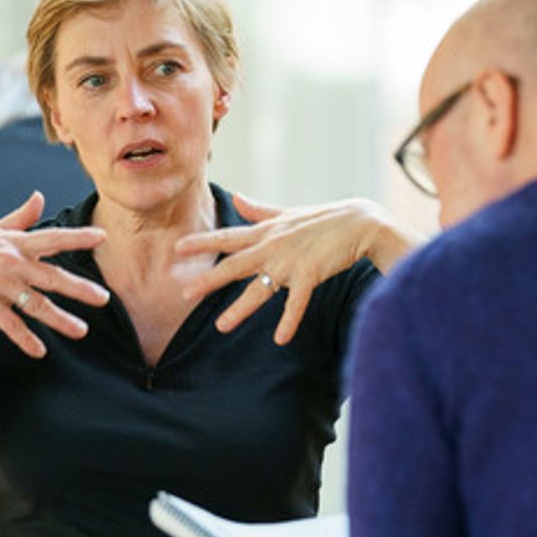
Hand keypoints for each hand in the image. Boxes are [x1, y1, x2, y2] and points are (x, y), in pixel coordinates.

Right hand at [0, 191, 109, 358]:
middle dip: (80, 288)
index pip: (53, 239)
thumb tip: (40, 196)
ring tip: (82, 331)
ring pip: (36, 304)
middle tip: (104, 298)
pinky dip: (25, 339)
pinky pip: (10, 324)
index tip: (102, 237)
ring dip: (60, 320)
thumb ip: (20, 217)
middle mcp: (11, 262)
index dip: (78, 238)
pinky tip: (40, 351)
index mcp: (16, 243)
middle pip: (53, 276)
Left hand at [175, 193, 407, 344]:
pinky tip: (280, 339)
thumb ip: (259, 210)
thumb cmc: (324, 219)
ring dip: (240, 308)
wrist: (359, 223)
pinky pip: (296, 302)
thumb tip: (237, 198)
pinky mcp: (310, 274)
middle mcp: (272, 247)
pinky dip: (289, 321)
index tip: (177, 249)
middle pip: (234, 266)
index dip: (202, 243)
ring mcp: (290, 262)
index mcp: (266, 232)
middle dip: (209, 280)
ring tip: (221, 326)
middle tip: (185, 294)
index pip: (227, 238)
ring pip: (259, 288)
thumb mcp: (286, 213)